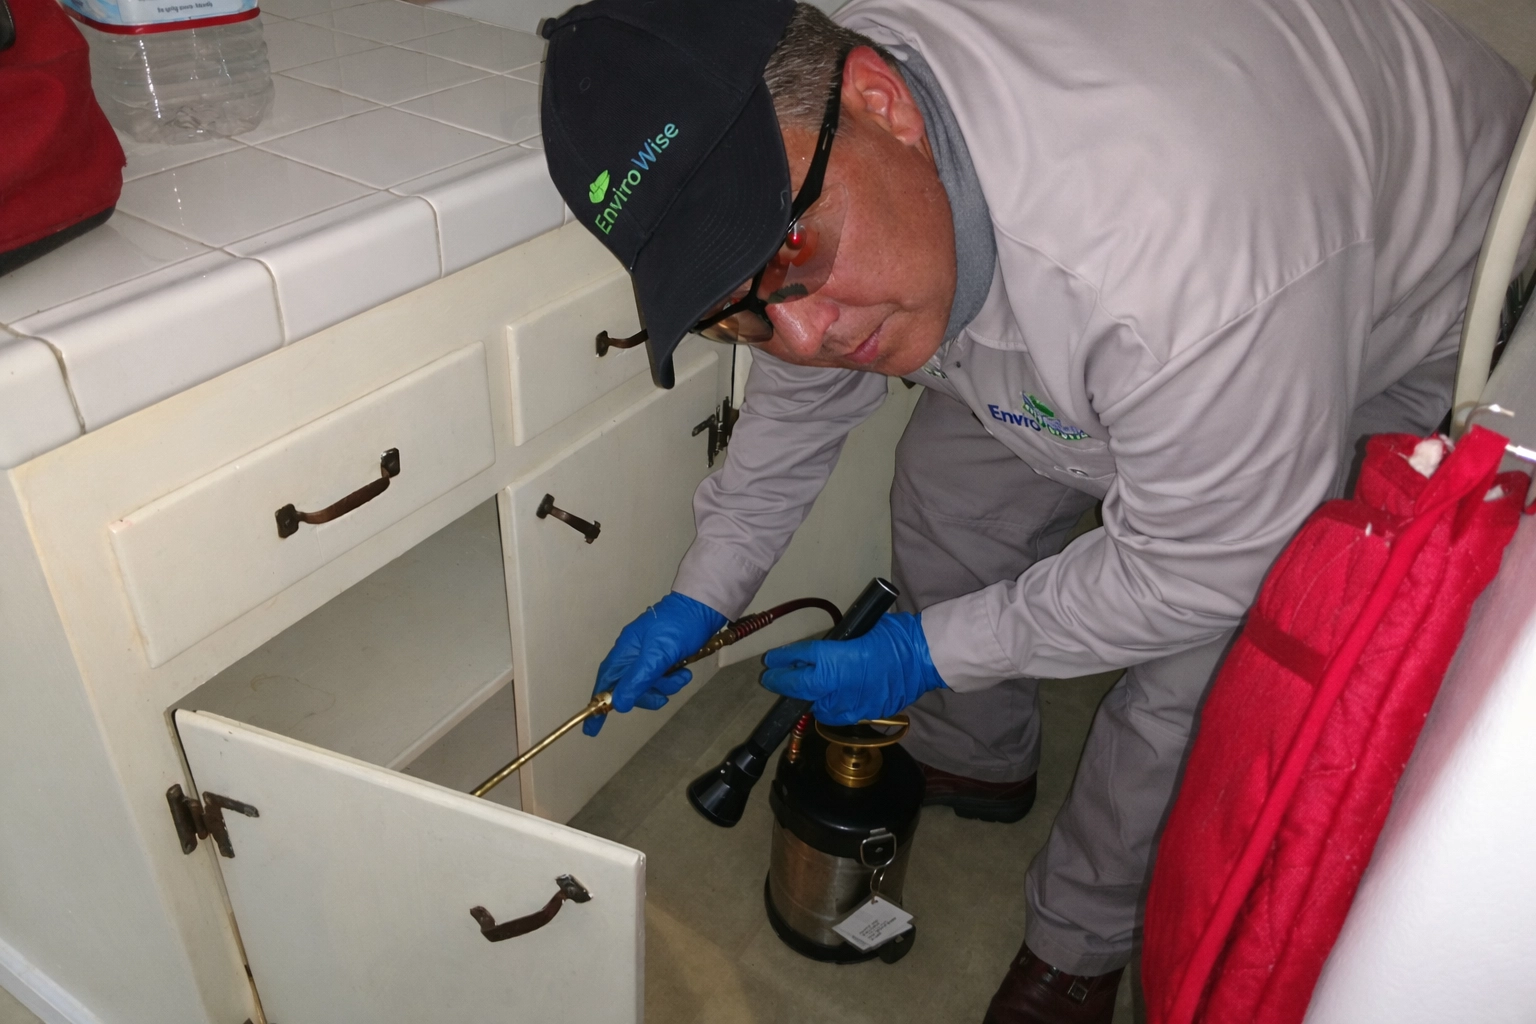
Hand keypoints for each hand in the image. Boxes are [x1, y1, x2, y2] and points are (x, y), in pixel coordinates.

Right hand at [584, 592, 727, 735]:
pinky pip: (662, 678)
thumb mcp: (658, 654)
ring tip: (681, 676)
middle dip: (645, 695)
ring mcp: (649, 657)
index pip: (606, 682)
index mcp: (625, 651)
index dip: (599, 704)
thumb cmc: (678, 627)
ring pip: (648, 685)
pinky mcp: (664, 658)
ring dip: (665, 686)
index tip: (592, 729)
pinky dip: (673, 679)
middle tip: (661, 697)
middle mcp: (633, 655)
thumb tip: (619, 705)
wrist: (703, 607)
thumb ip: (638, 679)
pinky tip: (685, 672)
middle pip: (628, 688)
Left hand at [760, 613, 946, 724]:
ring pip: (818, 707)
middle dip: (783, 682)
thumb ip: (836, 645)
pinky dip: (831, 707)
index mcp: (836, 659)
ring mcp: (852, 704)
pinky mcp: (864, 714)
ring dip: (808, 698)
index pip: (802, 658)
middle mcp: (839, 685)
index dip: (784, 659)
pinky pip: (839, 714)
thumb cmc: (896, 636)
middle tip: (770, 678)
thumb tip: (820, 653)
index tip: (771, 660)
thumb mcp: (860, 630)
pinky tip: (829, 700)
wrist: (926, 658)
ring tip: (802, 690)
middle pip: (802, 687)